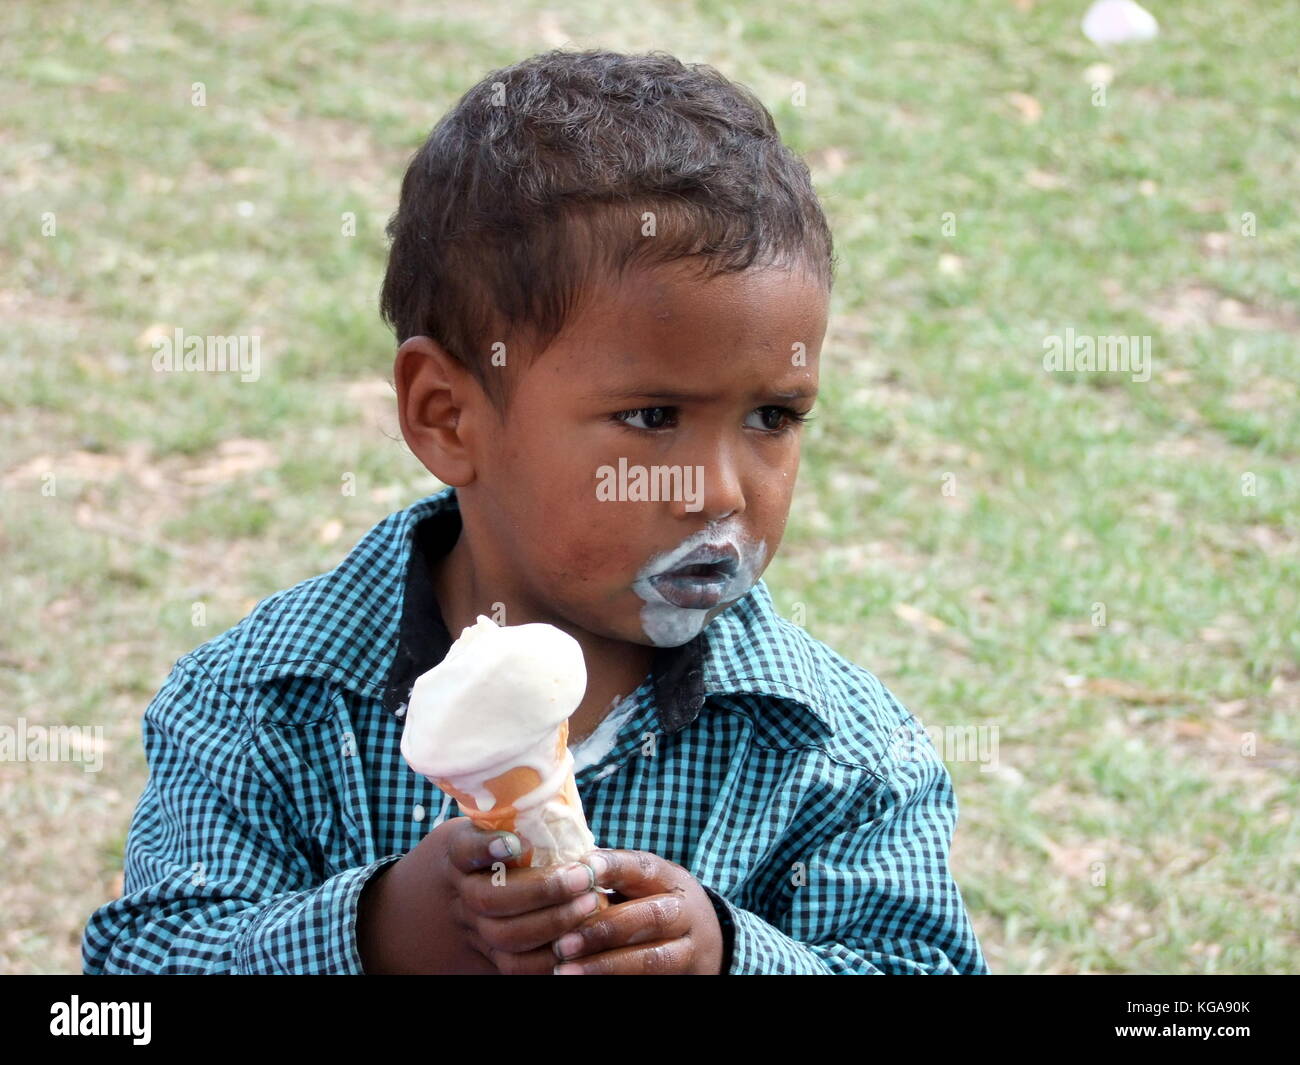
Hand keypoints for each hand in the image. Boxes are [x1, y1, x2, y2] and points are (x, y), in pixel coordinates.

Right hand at [357, 817, 602, 973]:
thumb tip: (563, 808)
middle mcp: (460, 895)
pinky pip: (515, 967)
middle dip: (543, 889)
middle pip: (492, 900)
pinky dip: (547, 958)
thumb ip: (503, 824)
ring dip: (553, 922)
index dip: (487, 847)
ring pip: (506, 936)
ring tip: (591, 902)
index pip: (464, 850)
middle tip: (584, 876)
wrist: (417, 914)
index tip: (515, 843)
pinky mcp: (486, 958)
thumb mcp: (470, 832)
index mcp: (455, 856)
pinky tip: (577, 939)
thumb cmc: (466, 858)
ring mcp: (472, 930)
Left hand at [549, 849, 724, 973]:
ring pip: (652, 959)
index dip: (613, 866)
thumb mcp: (646, 884)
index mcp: (670, 879)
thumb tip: (562, 868)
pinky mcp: (684, 977)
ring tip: (566, 971)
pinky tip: (587, 983)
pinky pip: (652, 981)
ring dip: (606, 966)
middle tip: (561, 943)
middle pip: (650, 917)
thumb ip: (613, 877)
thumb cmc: (657, 903)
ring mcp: (689, 949)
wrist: (709, 942)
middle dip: (603, 929)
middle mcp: (685, 912)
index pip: (643, 867)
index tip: (581, 868)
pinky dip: (617, 983)